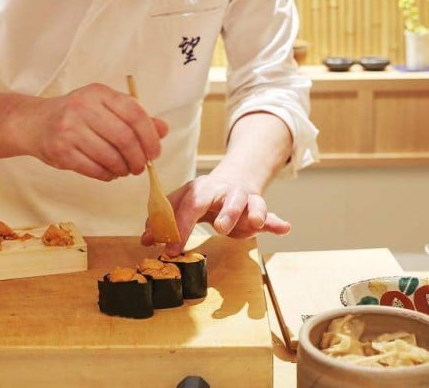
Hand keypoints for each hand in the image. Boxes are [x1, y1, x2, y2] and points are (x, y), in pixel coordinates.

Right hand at [26, 83, 168, 181]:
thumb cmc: (75, 115)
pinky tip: (110, 173)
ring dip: (123, 168)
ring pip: (110, 156)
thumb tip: (162, 130)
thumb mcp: (103, 107)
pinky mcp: (60, 151)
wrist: (33, 122)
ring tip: (125, 170)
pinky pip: (93, 168)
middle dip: (138, 158)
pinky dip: (107, 174)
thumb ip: (134, 117)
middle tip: (141, 166)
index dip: (150, 136)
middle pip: (124, 138)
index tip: (155, 152)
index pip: (134, 113)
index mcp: (98, 93)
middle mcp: (82, 108)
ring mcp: (69, 129)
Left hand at [140, 169, 289, 255]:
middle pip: (224, 198)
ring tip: (255, 224)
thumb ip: (165, 223)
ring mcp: (242, 198)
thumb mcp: (182, 205)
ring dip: (252, 213)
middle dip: (223, 212)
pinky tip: (283, 228)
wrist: (232, 179)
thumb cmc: (203, 199)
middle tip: (220, 229)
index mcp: (199, 189)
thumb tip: (145, 240)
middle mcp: (222, 191)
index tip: (171, 249)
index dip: (179, 227)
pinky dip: (276, 222)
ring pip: (249, 202)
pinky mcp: (258, 207)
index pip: (188, 205)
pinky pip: (269, 214)